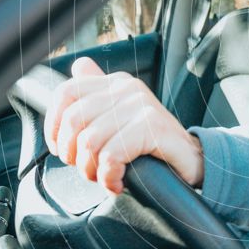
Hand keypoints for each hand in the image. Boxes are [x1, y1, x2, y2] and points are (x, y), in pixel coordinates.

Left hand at [43, 57, 203, 193]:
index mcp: (116, 83)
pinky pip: (111, 156)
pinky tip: (117, 183)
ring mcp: (141, 105)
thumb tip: (79, 66)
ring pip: (90, 141)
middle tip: (89, 169)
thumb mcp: (122, 116)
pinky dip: (109, 177)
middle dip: (73, 154)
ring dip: (92, 170)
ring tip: (106, 177)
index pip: (66, 93)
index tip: (62, 150)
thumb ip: (99, 93)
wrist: (195, 160)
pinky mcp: (152, 127)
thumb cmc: (153, 145)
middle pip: (73, 120)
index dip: (54, 125)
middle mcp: (128, 89)